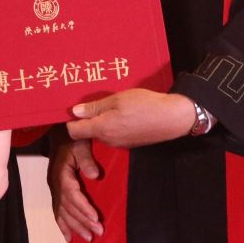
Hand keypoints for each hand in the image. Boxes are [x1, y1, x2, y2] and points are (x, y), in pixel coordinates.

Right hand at [49, 138, 104, 242]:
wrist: (59, 135)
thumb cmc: (72, 140)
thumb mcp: (81, 145)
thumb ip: (87, 159)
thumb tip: (94, 175)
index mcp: (61, 174)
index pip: (72, 195)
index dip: (83, 207)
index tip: (95, 218)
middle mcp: (55, 184)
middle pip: (68, 207)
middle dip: (83, 222)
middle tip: (98, 233)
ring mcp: (54, 189)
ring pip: (63, 212)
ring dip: (75, 227)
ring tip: (89, 238)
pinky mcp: (55, 192)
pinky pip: (57, 212)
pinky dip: (63, 225)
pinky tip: (69, 238)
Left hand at [67, 89, 199, 149]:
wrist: (172, 118)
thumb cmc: (145, 105)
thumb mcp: (118, 99)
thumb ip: (95, 107)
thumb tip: (74, 111)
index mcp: (102, 128)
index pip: (73, 131)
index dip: (70, 120)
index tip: (75, 108)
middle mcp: (107, 140)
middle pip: (86, 133)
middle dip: (86, 120)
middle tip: (95, 103)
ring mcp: (119, 144)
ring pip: (100, 133)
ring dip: (101, 122)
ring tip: (111, 106)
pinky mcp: (128, 144)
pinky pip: (113, 135)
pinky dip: (113, 126)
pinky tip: (124, 114)